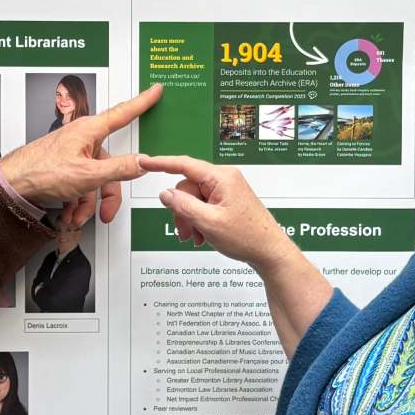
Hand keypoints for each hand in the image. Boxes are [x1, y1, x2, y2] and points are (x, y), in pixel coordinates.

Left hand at [0, 84, 160, 228]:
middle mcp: (83, 139)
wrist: (12, 185)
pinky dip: (77, 203)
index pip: (124, 113)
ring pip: (95, 180)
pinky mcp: (64, 167)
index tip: (155, 91)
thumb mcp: (88, 174)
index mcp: (90, 130)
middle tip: (106, 212)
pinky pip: (81, 185)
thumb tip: (143, 162)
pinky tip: (68, 214)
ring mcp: (73, 153)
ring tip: (76, 217)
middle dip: (106, 194)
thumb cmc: (41, 171)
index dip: (142, 102)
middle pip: (110, 166)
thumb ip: (120, 168)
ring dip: (88, 204)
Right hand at [142, 155, 293, 270]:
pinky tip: (204, 235)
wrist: (269, 251)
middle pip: (187, 188)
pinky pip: (204, 205)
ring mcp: (227, 190)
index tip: (146, 163)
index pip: (184, 165)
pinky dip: (199, 220)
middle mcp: (225, 179)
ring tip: (196, 237)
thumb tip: (166, 194)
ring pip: (193, 199)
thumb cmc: (248, 236)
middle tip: (185, 232)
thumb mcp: (209, 222)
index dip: (161, 164)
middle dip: (182, 211)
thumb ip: (184, 205)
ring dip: (190, 219)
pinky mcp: (228, 201)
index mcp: (222, 178)